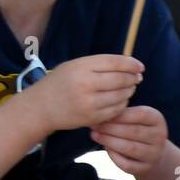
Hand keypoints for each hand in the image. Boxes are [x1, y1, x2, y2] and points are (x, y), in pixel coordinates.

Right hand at [22, 53, 143, 134]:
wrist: (40, 107)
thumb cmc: (59, 83)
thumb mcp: (73, 66)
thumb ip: (98, 64)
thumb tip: (130, 67)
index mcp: (80, 67)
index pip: (114, 62)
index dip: (131, 64)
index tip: (139, 66)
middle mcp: (85, 84)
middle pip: (121, 79)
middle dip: (132, 78)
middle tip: (136, 78)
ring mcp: (89, 102)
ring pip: (122, 95)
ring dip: (129, 91)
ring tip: (126, 88)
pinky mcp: (92, 117)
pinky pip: (117, 109)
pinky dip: (122, 104)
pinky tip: (118, 100)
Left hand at [89, 105, 168, 178]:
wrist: (148, 150)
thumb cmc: (134, 127)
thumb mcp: (132, 117)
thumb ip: (120, 114)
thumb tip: (99, 115)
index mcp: (157, 119)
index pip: (141, 114)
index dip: (119, 115)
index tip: (102, 114)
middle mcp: (159, 136)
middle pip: (134, 131)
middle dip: (110, 128)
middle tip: (94, 126)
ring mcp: (154, 154)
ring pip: (131, 148)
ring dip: (109, 141)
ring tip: (94, 135)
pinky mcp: (145, 168)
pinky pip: (128, 164)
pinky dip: (114, 156)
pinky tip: (105, 148)